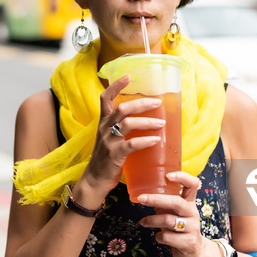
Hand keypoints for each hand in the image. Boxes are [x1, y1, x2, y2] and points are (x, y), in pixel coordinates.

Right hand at [81, 75, 165, 194]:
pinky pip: (131, 144)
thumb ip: (122, 128)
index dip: (116, 85)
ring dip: (147, 121)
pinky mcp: (114, 155)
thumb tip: (146, 119)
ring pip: (127, 123)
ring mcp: (108, 141)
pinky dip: (145, 141)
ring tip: (161, 123)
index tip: (129, 76)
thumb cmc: (106, 158)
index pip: (105, 98)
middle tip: (157, 102)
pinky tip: (155, 140)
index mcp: (103, 122)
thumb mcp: (110, 138)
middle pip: (122, 108)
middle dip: (141, 103)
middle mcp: (104, 128)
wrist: (95, 180)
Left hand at [138, 172, 220, 256]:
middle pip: (177, 202)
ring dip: (152, 220)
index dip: (182, 177)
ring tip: (143, 222)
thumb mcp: (174, 212)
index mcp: (189, 202)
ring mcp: (192, 228)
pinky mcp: (189, 243)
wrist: (195, 251)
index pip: (192, 184)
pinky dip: (159, 236)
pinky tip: (159, 236)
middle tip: (141, 199)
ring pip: (168, 220)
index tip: (168, 175)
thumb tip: (143, 191)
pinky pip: (167, 237)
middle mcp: (192, 213)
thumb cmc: (179, 227)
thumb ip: (164, 201)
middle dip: (156, 199)